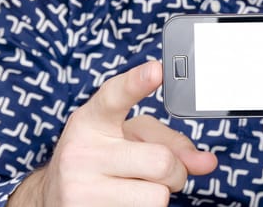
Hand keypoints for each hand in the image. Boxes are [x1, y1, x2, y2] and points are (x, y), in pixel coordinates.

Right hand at [8, 61, 216, 206]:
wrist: (54, 195)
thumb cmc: (104, 158)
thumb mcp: (131, 137)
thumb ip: (172, 142)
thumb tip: (208, 162)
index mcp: (92, 119)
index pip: (116, 96)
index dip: (137, 82)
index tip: (157, 68)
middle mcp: (81, 150)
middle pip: (162, 161)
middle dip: (174, 170)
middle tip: (159, 171)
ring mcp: (79, 188)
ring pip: (158, 196)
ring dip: (159, 195)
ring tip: (137, 187)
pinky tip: (124, 201)